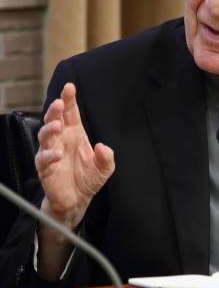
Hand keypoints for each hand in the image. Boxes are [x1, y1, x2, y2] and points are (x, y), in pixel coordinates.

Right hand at [35, 83, 114, 228]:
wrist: (77, 200)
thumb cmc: (88, 178)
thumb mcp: (105, 167)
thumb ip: (107, 157)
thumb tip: (102, 147)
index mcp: (76, 133)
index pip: (71, 112)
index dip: (69, 99)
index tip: (69, 87)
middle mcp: (62, 139)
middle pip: (55, 119)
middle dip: (55, 109)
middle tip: (59, 103)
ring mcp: (52, 152)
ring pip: (45, 135)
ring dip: (50, 128)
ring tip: (57, 125)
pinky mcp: (45, 167)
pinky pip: (43, 158)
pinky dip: (50, 155)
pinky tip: (58, 154)